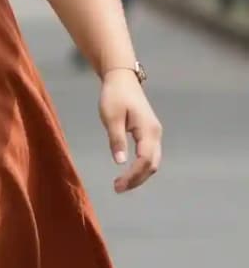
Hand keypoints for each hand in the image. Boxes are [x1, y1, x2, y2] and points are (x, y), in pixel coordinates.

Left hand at [99, 72, 161, 192]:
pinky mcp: (149, 133)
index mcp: (148, 130)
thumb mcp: (111, 117)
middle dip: (137, 179)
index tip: (118, 185)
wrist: (122, 79)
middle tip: (118, 188)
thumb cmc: (115, 95)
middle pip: (152, 164)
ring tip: (121, 184)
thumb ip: (116, 139)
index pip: (145, 160)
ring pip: (152, 161)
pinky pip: (149, 155)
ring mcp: (154, 134)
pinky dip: (140, 167)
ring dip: (139, 175)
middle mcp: (155, 133)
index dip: (133, 175)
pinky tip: (127, 173)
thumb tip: (120, 162)